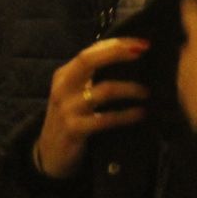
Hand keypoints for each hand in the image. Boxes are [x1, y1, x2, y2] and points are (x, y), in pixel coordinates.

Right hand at [33, 38, 150, 178]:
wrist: (50, 155)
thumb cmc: (70, 117)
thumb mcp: (75, 92)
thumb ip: (93, 75)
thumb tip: (130, 55)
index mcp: (64, 74)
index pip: (91, 51)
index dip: (116, 44)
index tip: (142, 42)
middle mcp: (63, 87)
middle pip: (89, 60)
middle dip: (118, 52)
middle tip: (143, 51)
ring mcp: (67, 109)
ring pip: (104, 90)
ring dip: (130, 89)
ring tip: (146, 92)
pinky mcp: (75, 130)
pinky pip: (106, 119)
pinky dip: (126, 115)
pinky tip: (140, 113)